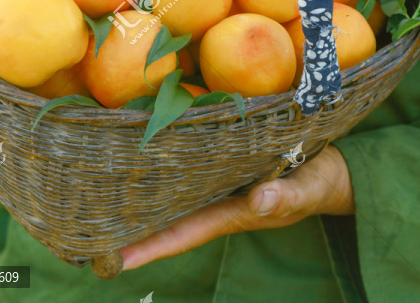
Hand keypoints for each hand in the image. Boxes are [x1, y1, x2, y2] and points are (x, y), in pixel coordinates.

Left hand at [119, 145, 354, 270]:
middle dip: (130, 226)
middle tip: (84, 227)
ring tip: (96, 197)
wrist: (335, 170)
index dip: (150, 247)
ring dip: (140, 199)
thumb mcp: (310, 187)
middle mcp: (219, 201)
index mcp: (235, 212)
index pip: (184, 233)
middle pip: (168, 218)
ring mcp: (219, 184)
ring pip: (172, 196)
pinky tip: (138, 159)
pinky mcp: (223, 164)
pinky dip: (161, 170)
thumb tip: (259, 202)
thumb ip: (287, 197)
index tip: (112, 259)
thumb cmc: (322, 181)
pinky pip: (186, 172)